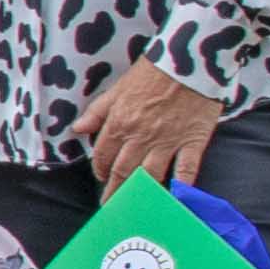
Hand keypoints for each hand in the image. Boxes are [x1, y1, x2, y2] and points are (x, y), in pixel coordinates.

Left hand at [71, 59, 224, 192]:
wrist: (189, 59)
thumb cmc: (153, 70)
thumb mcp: (119, 87)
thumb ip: (98, 111)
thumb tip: (77, 129)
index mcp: (120, 123)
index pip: (102, 155)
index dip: (99, 169)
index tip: (100, 177)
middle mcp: (140, 137)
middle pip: (123, 171)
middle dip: (114, 191)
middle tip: (111, 207)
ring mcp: (167, 142)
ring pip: (149, 175)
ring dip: (140, 194)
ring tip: (135, 209)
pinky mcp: (192, 142)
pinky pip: (185, 171)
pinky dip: (180, 188)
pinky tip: (175, 201)